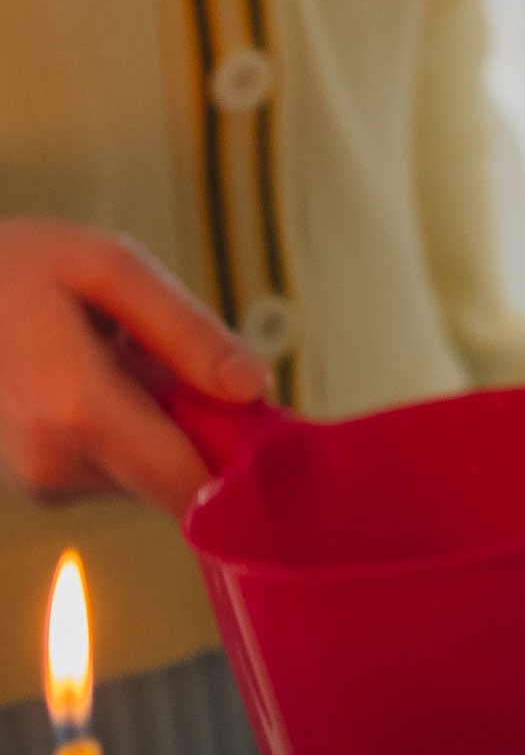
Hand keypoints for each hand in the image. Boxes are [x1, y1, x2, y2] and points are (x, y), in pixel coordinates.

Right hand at [0, 223, 268, 513]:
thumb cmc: (21, 268)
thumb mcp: (113, 268)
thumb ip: (187, 332)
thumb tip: (254, 389)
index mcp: (78, 411)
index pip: (187, 482)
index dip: (239, 462)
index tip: (269, 423)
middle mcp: (57, 466)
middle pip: (175, 481)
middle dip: (202, 430)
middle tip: (184, 359)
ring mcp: (42, 484)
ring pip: (148, 474)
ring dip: (162, 425)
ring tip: (124, 357)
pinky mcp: (39, 486)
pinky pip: (117, 468)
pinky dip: (130, 430)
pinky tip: (102, 377)